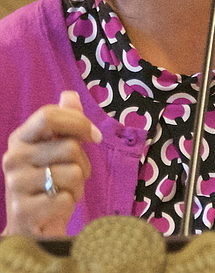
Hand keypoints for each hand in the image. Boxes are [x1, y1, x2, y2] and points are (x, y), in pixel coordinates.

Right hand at [2, 91, 101, 235]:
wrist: (35, 225)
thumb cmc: (51, 182)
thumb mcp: (60, 149)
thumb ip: (66, 122)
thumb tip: (69, 95)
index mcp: (21, 139)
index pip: (48, 114)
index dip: (79, 122)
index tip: (94, 136)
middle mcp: (13, 158)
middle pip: (70, 147)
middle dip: (83, 164)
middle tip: (72, 176)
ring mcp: (15, 184)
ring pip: (72, 173)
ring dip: (78, 185)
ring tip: (63, 192)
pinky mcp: (23, 210)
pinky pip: (66, 198)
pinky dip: (70, 203)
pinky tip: (55, 207)